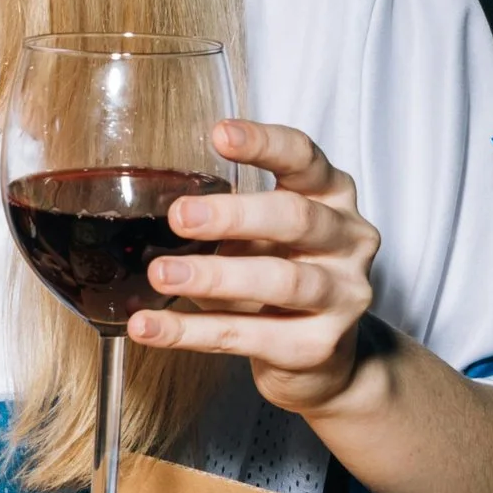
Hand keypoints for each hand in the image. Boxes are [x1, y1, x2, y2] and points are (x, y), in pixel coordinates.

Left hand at [127, 117, 383, 414]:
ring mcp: (343, 295)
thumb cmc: (277, 276)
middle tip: (180, 216)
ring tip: (161, 274)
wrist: (318, 358)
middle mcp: (348, 239)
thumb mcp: (257, 235)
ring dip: (215, 277)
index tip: (220, 134)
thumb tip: (144, 209)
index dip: (265, 144)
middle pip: (296, 217)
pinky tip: (152, 326)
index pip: (304, 158)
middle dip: (235, 215)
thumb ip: (222, 216)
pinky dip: (193, 331)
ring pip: (281, 281)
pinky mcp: (319, 347)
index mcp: (331, 195)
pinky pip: (251, 336)